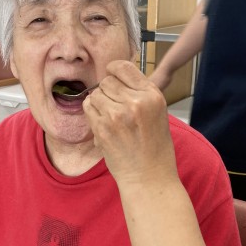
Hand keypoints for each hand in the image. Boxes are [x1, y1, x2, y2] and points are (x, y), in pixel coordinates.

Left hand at [83, 60, 176, 187]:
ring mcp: (118, 115)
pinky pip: (88, 108)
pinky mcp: (103, 128)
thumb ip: (139, 93)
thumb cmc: (154, 148)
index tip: (112, 76)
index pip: (124, 67)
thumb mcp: (158, 112)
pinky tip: (102, 124)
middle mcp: (136, 102)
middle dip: (107, 92)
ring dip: (98, 103)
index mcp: (152, 95)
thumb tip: (116, 75)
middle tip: (114, 107)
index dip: (114, 70)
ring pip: (95, 94)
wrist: (149, 178)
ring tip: (109, 118)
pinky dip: (92, 114)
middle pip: (106, 81)